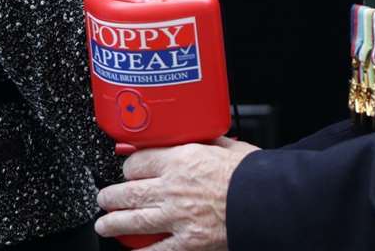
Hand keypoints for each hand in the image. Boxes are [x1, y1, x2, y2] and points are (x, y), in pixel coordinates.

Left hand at [94, 136, 259, 249]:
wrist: (270, 203)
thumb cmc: (254, 175)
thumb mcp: (227, 146)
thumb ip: (207, 142)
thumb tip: (201, 135)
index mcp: (179, 160)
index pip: (138, 162)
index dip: (128, 167)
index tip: (128, 170)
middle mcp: (171, 188)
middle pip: (128, 192)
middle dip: (110, 196)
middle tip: (104, 198)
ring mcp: (177, 217)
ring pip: (133, 220)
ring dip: (113, 223)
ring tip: (104, 224)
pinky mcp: (189, 242)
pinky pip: (157, 250)